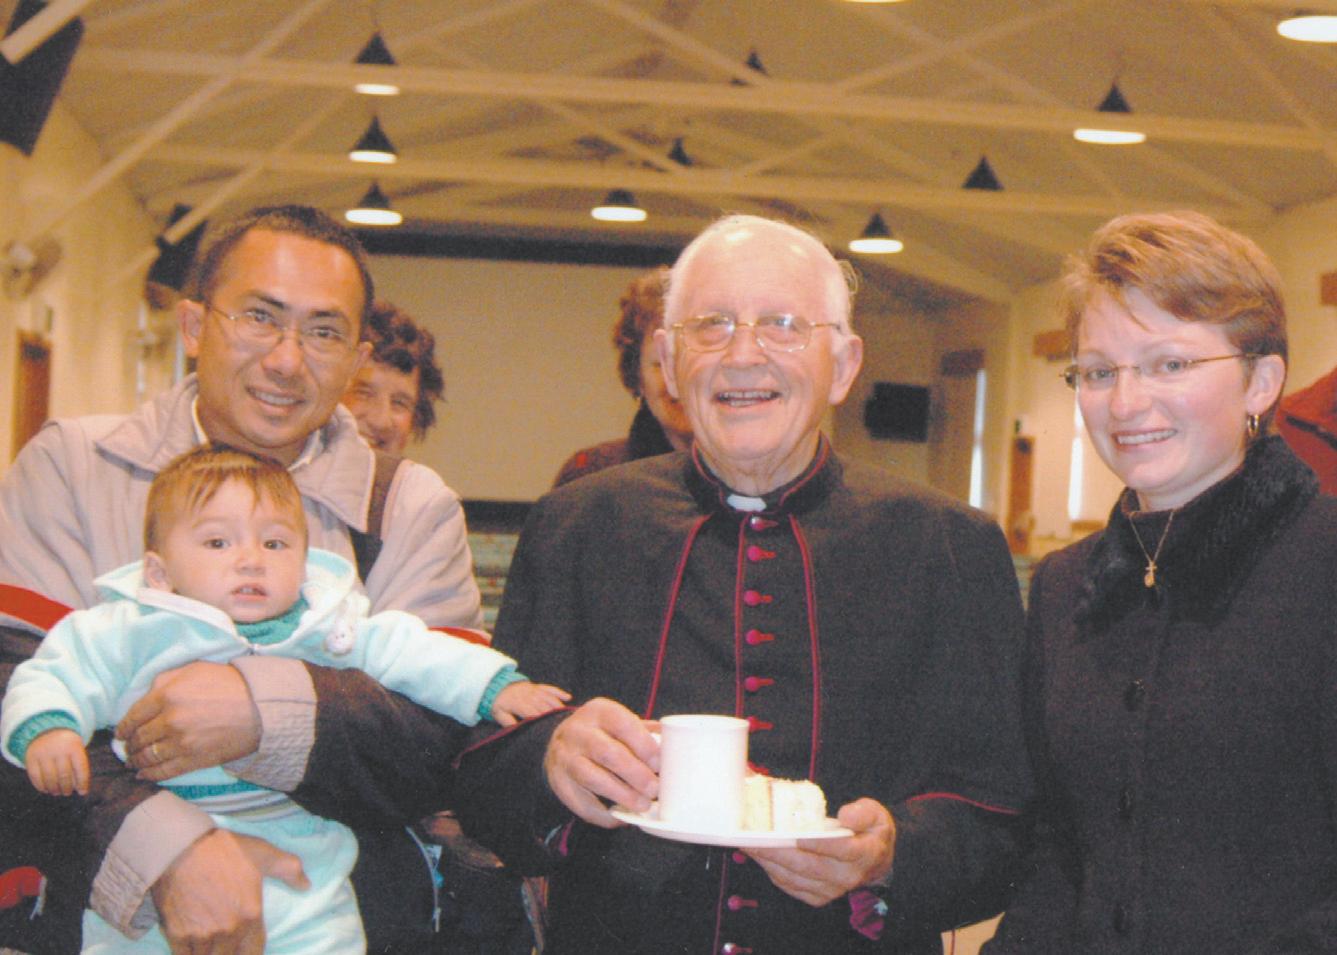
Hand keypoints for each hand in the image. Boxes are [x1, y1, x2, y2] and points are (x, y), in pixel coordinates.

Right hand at [25, 729, 89, 795]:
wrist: (46, 729)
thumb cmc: (66, 745)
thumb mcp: (76, 749)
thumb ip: (79, 767)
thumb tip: (80, 790)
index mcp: (74, 746)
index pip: (80, 768)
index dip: (82, 783)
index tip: (82, 792)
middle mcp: (58, 749)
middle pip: (64, 775)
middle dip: (67, 788)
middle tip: (67, 793)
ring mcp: (43, 753)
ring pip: (49, 778)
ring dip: (54, 789)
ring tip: (57, 792)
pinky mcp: (31, 758)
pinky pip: (36, 777)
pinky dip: (41, 786)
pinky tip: (45, 789)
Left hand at [116, 662, 260, 780]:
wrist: (260, 707)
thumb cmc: (228, 684)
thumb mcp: (194, 669)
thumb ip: (165, 679)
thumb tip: (145, 696)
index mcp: (167, 695)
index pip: (133, 716)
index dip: (123, 728)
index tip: (121, 733)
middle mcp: (170, 720)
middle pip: (138, 738)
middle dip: (129, 746)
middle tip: (128, 749)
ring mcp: (181, 743)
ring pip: (147, 757)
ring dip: (137, 761)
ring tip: (134, 762)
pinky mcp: (193, 760)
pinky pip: (163, 772)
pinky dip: (149, 775)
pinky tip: (143, 775)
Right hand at [152, 829, 308, 954]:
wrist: (182, 848)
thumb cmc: (225, 851)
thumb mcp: (264, 854)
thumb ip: (289, 870)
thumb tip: (306, 886)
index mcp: (251, 916)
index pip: (254, 953)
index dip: (250, 953)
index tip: (245, 948)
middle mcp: (228, 931)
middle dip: (229, 953)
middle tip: (227, 945)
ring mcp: (201, 936)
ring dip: (209, 954)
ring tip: (211, 945)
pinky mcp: (177, 936)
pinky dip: (188, 954)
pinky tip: (191, 947)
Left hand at [490, 681, 571, 725]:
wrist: (499, 686)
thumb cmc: (500, 704)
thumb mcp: (499, 714)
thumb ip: (508, 722)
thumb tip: (516, 729)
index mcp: (518, 703)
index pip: (531, 712)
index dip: (539, 718)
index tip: (547, 726)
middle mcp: (528, 695)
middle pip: (542, 705)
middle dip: (551, 714)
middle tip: (561, 723)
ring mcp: (534, 690)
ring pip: (548, 697)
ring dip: (558, 705)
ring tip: (566, 714)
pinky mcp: (538, 686)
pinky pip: (550, 688)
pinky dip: (559, 692)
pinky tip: (568, 698)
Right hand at [543, 697, 658, 826]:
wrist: (559, 743)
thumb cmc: (602, 733)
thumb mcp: (618, 721)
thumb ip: (644, 732)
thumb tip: (674, 745)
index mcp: (599, 711)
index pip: (623, 724)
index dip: (644, 745)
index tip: (660, 764)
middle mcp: (578, 732)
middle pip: (607, 753)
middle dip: (635, 774)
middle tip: (655, 789)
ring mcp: (565, 758)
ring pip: (592, 778)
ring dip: (621, 794)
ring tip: (642, 805)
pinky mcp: (559, 783)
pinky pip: (582, 802)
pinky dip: (604, 814)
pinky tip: (621, 816)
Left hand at [745, 798, 895, 907]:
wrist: (876, 863)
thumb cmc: (871, 832)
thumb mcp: (876, 814)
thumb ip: (863, 813)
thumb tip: (845, 816)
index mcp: (863, 854)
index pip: (837, 849)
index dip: (815, 842)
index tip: (795, 834)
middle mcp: (846, 877)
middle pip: (807, 866)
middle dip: (777, 852)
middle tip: (753, 837)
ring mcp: (830, 890)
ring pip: (795, 878)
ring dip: (769, 862)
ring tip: (748, 844)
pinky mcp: (817, 898)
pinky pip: (791, 886)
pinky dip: (772, 872)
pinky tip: (759, 856)